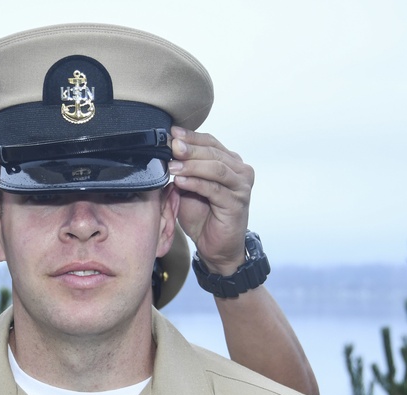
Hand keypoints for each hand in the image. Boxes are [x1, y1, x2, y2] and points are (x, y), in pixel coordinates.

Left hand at [168, 126, 253, 274]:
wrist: (217, 248)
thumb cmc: (203, 217)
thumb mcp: (189, 188)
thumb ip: (183, 170)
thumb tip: (165, 150)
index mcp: (230, 163)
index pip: (210, 142)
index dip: (190, 137)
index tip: (171, 133)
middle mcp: (240, 171)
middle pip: (213, 152)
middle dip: (190, 148)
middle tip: (171, 145)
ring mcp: (241, 187)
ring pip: (215, 168)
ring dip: (191, 165)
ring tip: (172, 165)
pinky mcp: (236, 203)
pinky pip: (213, 189)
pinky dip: (195, 183)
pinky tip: (180, 181)